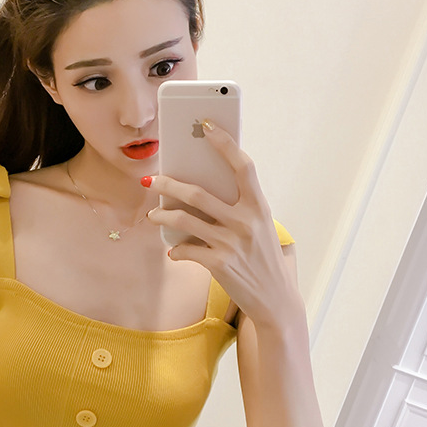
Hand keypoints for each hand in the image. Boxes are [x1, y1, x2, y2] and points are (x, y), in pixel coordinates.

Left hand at [146, 121, 298, 328]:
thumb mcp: (259, 227)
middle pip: (198, 193)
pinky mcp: (219, 264)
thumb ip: (237, 207)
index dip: (225, 143)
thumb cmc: (262, 258)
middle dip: (168, 184)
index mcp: (259, 206)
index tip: (207, 125)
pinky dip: (176, 250)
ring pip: (184, 221)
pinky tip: (174, 251)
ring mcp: (231, 243)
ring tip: (153, 216)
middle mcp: (246, 222)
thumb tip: (196, 190)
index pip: (243, 166)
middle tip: (151, 180)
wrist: (275, 300)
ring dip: (162, 217)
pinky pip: (186, 250)